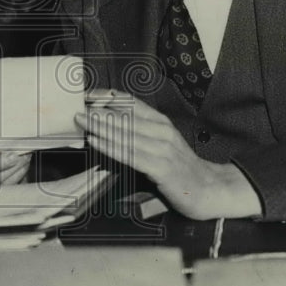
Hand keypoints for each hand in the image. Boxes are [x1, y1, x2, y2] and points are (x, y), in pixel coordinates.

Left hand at [74, 89, 261, 219]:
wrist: (209, 189)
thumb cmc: (181, 168)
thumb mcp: (161, 143)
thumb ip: (140, 134)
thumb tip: (109, 127)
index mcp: (161, 122)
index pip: (131, 103)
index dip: (107, 97)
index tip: (87, 95)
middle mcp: (161, 131)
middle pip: (125, 116)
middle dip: (98, 111)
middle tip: (76, 107)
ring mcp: (162, 149)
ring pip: (125, 133)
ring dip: (101, 126)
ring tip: (81, 120)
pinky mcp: (162, 167)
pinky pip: (130, 154)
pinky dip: (111, 146)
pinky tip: (95, 141)